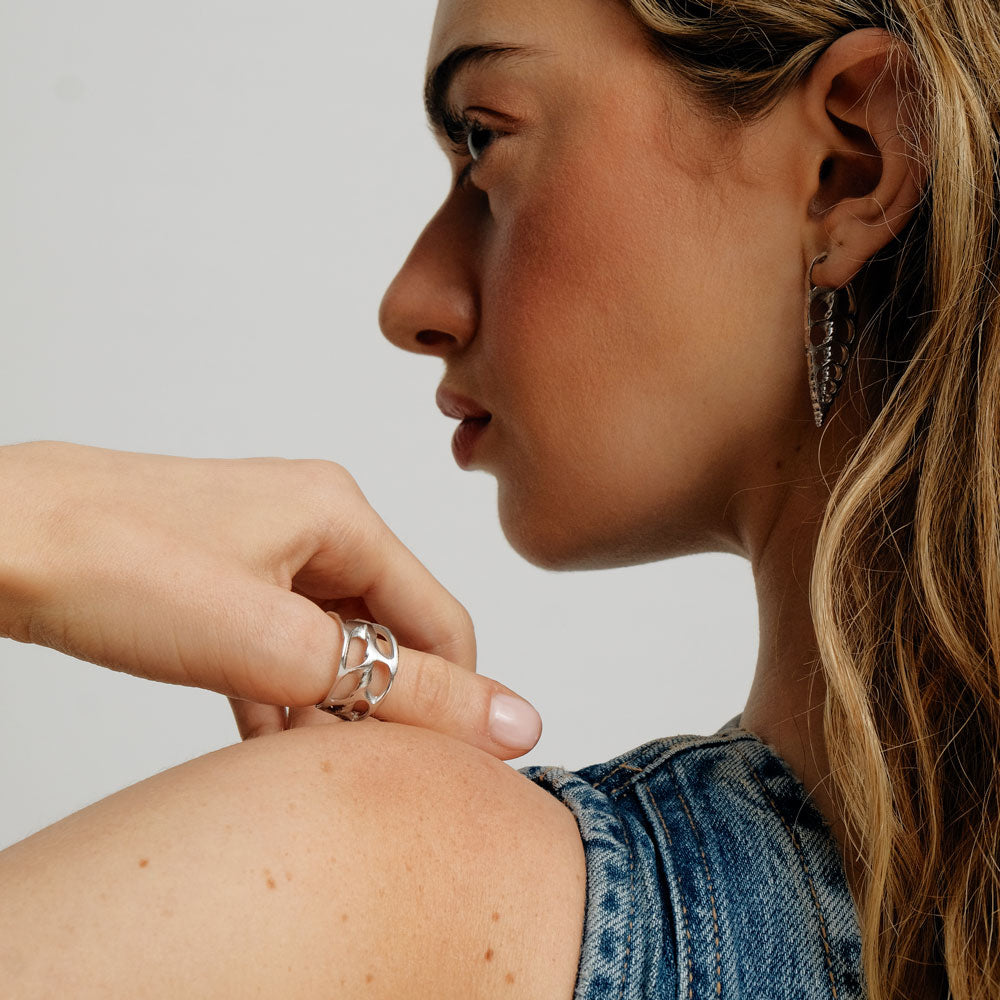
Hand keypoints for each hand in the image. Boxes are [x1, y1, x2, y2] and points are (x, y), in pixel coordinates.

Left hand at [0, 441, 541, 757]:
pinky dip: (280, 691)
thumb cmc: (117, 564)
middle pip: (387, 630)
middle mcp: (311, 520)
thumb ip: (402, 688)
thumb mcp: (277, 645)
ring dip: (326, 703)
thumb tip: (510, 720)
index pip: (440, 621)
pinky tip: (262, 740)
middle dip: (380, 704)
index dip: (453, 699)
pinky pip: (278, 639)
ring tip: (305, 764)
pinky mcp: (220, 574)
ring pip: (330, 640)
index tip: (451, 771)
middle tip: (359, 771)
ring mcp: (261, 546)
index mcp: (342, 514)